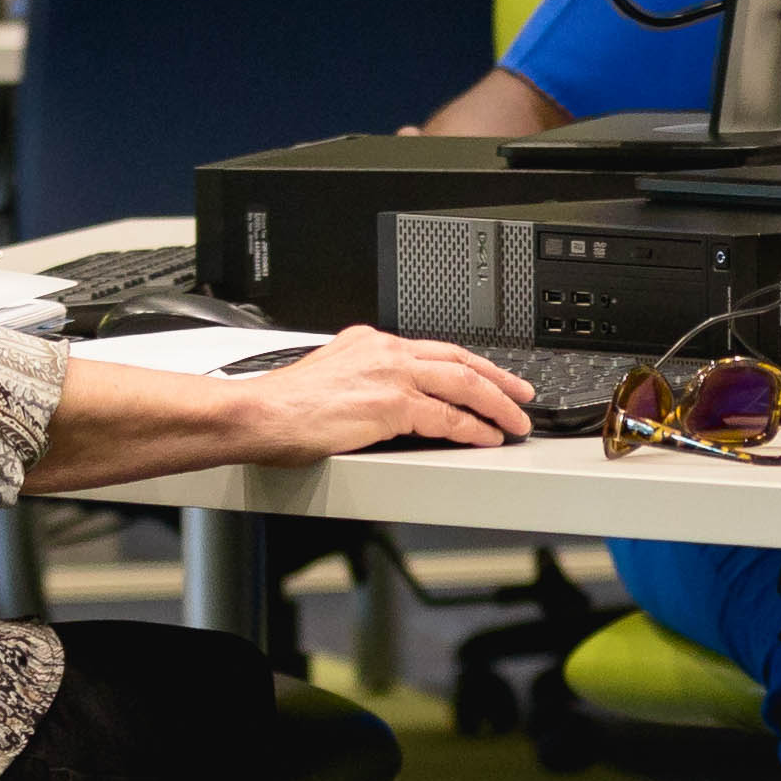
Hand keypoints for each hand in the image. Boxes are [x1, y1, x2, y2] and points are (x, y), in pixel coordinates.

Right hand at [224, 326, 535, 458]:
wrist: (257, 414)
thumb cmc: (284, 408)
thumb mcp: (332, 379)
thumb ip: (365, 381)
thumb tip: (388, 403)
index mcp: (370, 342)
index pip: (435, 349)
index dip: (471, 364)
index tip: (491, 377)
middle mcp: (384, 351)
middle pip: (459, 360)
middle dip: (498, 379)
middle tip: (523, 395)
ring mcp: (390, 375)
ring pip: (462, 384)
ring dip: (496, 405)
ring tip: (515, 423)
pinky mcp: (390, 404)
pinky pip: (446, 416)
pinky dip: (472, 428)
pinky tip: (486, 438)